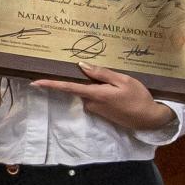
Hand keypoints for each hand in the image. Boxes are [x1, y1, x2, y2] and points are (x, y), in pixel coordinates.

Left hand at [32, 62, 176, 135]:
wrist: (149, 119)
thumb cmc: (138, 97)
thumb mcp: (123, 80)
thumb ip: (101, 73)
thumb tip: (81, 65)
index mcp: (95, 94)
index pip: (68, 88)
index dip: (51, 85)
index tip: (35, 83)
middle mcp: (91, 104)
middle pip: (81, 86)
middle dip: (90, 78)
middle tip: (110, 76)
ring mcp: (95, 109)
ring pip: (89, 91)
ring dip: (99, 85)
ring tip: (120, 85)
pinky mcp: (100, 112)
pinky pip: (95, 97)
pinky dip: (102, 91)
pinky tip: (117, 92)